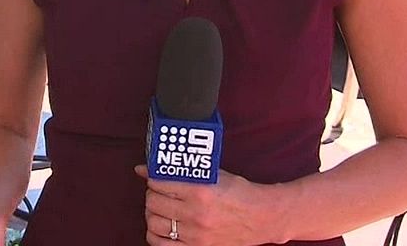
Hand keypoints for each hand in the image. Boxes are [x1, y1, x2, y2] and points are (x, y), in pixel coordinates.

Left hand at [135, 165, 283, 245]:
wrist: (262, 217)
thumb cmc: (239, 193)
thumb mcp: (212, 174)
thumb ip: (180, 171)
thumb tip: (144, 169)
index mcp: (200, 191)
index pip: (158, 183)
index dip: (153, 177)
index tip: (155, 177)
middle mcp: (196, 214)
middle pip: (153, 202)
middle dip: (152, 194)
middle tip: (159, 191)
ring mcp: (195, 234)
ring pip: (153, 223)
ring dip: (153, 213)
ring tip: (161, 208)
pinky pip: (162, 245)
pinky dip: (156, 235)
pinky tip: (162, 227)